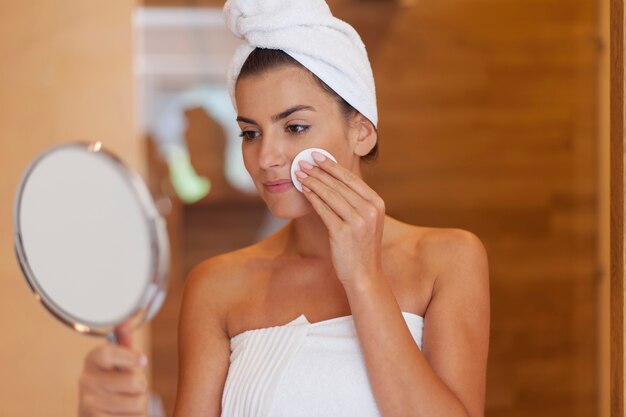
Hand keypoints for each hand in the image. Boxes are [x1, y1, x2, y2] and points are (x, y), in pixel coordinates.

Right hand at [78, 325, 148, 416]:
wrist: (97, 415)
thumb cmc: (114, 385)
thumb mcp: (119, 364)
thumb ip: (125, 345)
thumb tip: (126, 321)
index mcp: (92, 361)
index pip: (108, 353)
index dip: (129, 357)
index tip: (143, 360)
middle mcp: (85, 381)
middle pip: (133, 381)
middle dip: (141, 386)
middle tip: (131, 388)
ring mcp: (88, 403)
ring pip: (137, 402)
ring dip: (138, 404)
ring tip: (126, 402)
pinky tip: (121, 415)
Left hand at [296, 151, 385, 285]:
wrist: (364, 274)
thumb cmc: (361, 247)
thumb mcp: (365, 220)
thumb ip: (356, 202)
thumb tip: (332, 180)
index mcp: (377, 203)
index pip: (351, 179)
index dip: (332, 166)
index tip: (317, 156)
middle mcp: (369, 210)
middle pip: (339, 184)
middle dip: (319, 171)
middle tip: (303, 161)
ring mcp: (357, 221)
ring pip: (330, 194)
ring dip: (313, 181)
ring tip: (300, 173)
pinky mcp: (343, 232)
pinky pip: (324, 210)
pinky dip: (312, 197)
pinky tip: (304, 190)